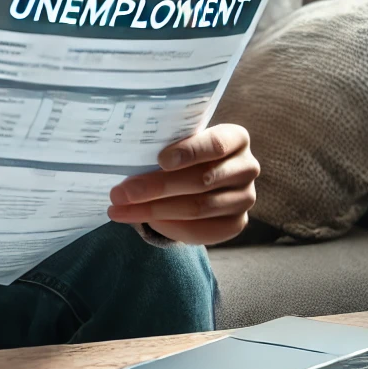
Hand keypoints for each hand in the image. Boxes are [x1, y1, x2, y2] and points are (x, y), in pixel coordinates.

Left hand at [107, 124, 258, 244]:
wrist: (200, 177)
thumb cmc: (184, 153)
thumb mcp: (178, 141)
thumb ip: (164, 144)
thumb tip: (126, 155)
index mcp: (235, 138)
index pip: (216, 144)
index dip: (189, 152)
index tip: (160, 159)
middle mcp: (246, 167)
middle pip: (201, 180)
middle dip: (156, 187)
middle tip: (121, 192)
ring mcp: (245, 198)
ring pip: (198, 207)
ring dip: (153, 210)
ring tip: (121, 208)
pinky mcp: (237, 223)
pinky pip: (202, 230)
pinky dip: (170, 227)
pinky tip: (144, 221)